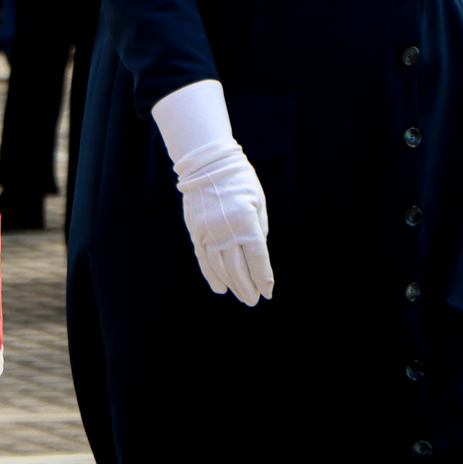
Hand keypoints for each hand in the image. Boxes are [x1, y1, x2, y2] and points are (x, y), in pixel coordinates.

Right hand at [174, 140, 272, 305]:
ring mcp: (206, 231)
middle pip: (238, 268)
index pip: (257, 259)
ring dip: (231, 284)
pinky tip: (219, 287)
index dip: (263, 278)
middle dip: (248, 287)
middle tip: (253, 300)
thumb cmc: (239, 180)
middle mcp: (224, 230)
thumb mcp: (259, 202)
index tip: (268, 293)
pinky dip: (211, 274)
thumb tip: (256, 255)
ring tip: (240, 296)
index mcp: (245, 222)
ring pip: (220, 266)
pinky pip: (203, 258)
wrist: (207, 163)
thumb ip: (259, 230)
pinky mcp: (194, 231)